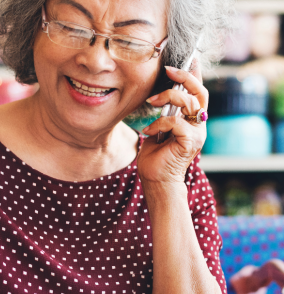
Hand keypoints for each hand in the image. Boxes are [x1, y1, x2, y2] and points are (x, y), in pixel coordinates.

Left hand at [137, 63, 207, 184]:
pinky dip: (159, 123)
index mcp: (192, 120)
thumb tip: (156, 95)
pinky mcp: (191, 142)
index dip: (195, 73)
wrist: (156, 181)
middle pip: (200, 92)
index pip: (198, 92)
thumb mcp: (157, 130)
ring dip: (168, 97)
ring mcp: (197, 133)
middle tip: (168, 69)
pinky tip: (148, 131)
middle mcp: (199, 125)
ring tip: (151, 102)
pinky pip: (176, 123)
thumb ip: (163, 114)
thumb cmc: (155, 157)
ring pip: (190, 102)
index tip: (189, 57)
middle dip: (185, 77)